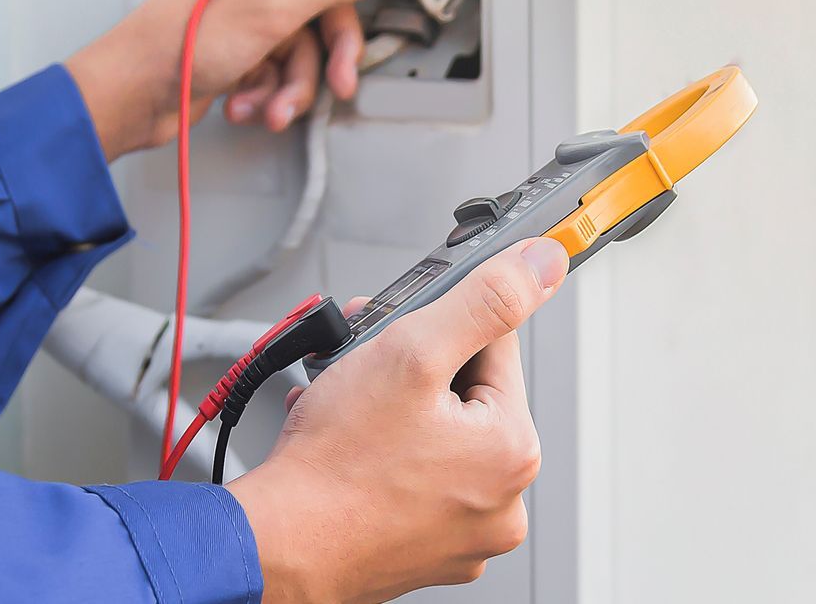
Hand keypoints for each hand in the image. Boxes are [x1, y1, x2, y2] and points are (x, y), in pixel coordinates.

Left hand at [67, 0, 406, 159]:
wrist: (132, 98)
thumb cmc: (174, 45)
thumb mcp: (269, 6)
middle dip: (333, 44)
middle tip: (340, 73)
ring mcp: (251, 4)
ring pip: (310, 37)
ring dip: (298, 81)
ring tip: (278, 103)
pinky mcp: (247, 42)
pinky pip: (286, 63)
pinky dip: (275, 91)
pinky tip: (253, 104)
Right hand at [227, 238, 568, 602]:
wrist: (274, 546)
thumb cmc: (333, 465)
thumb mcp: (412, 352)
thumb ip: (484, 300)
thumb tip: (542, 263)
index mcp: (514, 450)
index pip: (496, 349)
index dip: (441, 328)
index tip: (400, 332)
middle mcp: (501, 500)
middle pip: (465, 396)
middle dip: (412, 371)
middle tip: (364, 369)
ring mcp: (462, 533)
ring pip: (435, 438)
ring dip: (393, 411)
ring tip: (347, 409)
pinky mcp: (424, 551)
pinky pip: (414, 482)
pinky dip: (384, 458)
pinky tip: (349, 447)